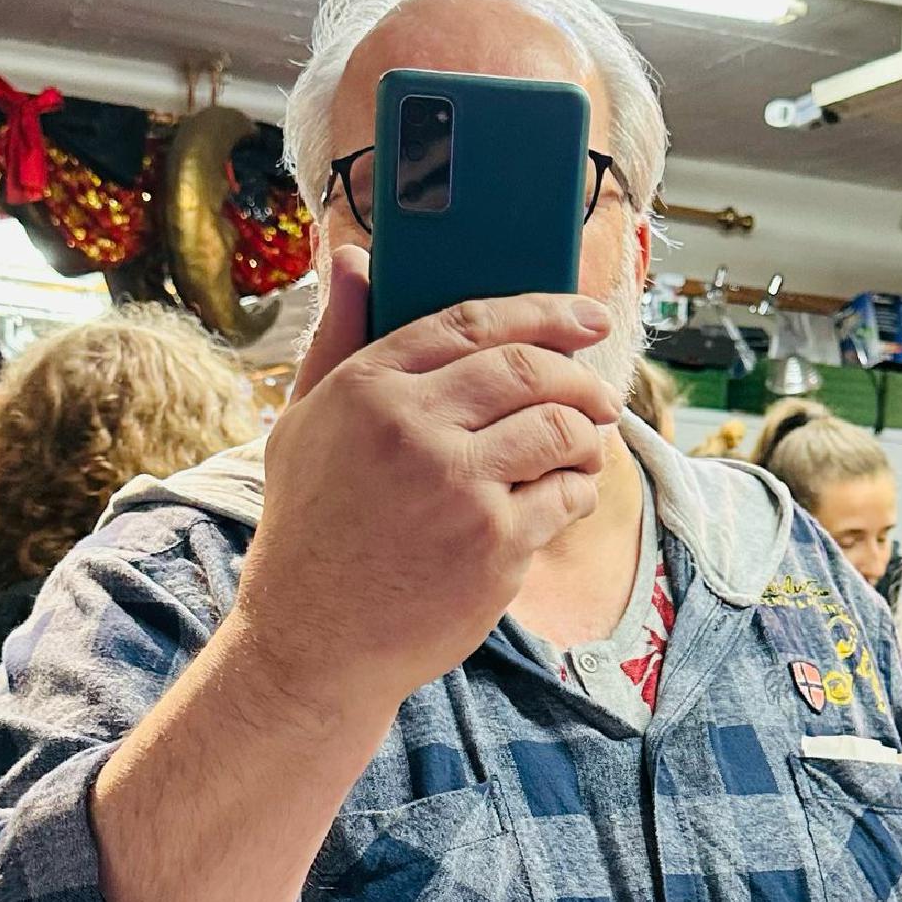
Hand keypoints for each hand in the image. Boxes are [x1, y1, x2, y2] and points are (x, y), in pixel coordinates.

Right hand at [237, 247, 622, 705]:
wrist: (315, 643)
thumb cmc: (309, 532)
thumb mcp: (301, 427)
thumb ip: (335, 340)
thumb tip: (351, 258)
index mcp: (368, 388)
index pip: (471, 322)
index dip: (541, 310)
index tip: (584, 315)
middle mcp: (414, 429)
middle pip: (527, 368)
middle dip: (580, 375)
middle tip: (600, 393)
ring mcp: (458, 488)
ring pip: (558, 428)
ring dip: (588, 433)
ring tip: (588, 444)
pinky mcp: (494, 545)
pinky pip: (564, 496)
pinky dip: (578, 489)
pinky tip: (569, 493)